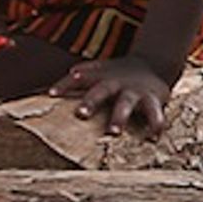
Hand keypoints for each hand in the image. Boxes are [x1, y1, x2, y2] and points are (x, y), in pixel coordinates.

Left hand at [50, 56, 175, 136]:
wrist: (154, 63)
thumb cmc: (118, 74)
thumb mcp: (99, 70)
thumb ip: (78, 79)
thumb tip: (47, 91)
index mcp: (101, 76)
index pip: (80, 78)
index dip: (66, 84)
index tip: (52, 94)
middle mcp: (117, 83)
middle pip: (102, 90)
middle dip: (92, 101)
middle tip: (81, 114)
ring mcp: (135, 91)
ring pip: (126, 103)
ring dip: (120, 117)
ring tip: (114, 132)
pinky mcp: (154, 99)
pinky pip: (155, 113)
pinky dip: (155, 125)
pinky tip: (153, 138)